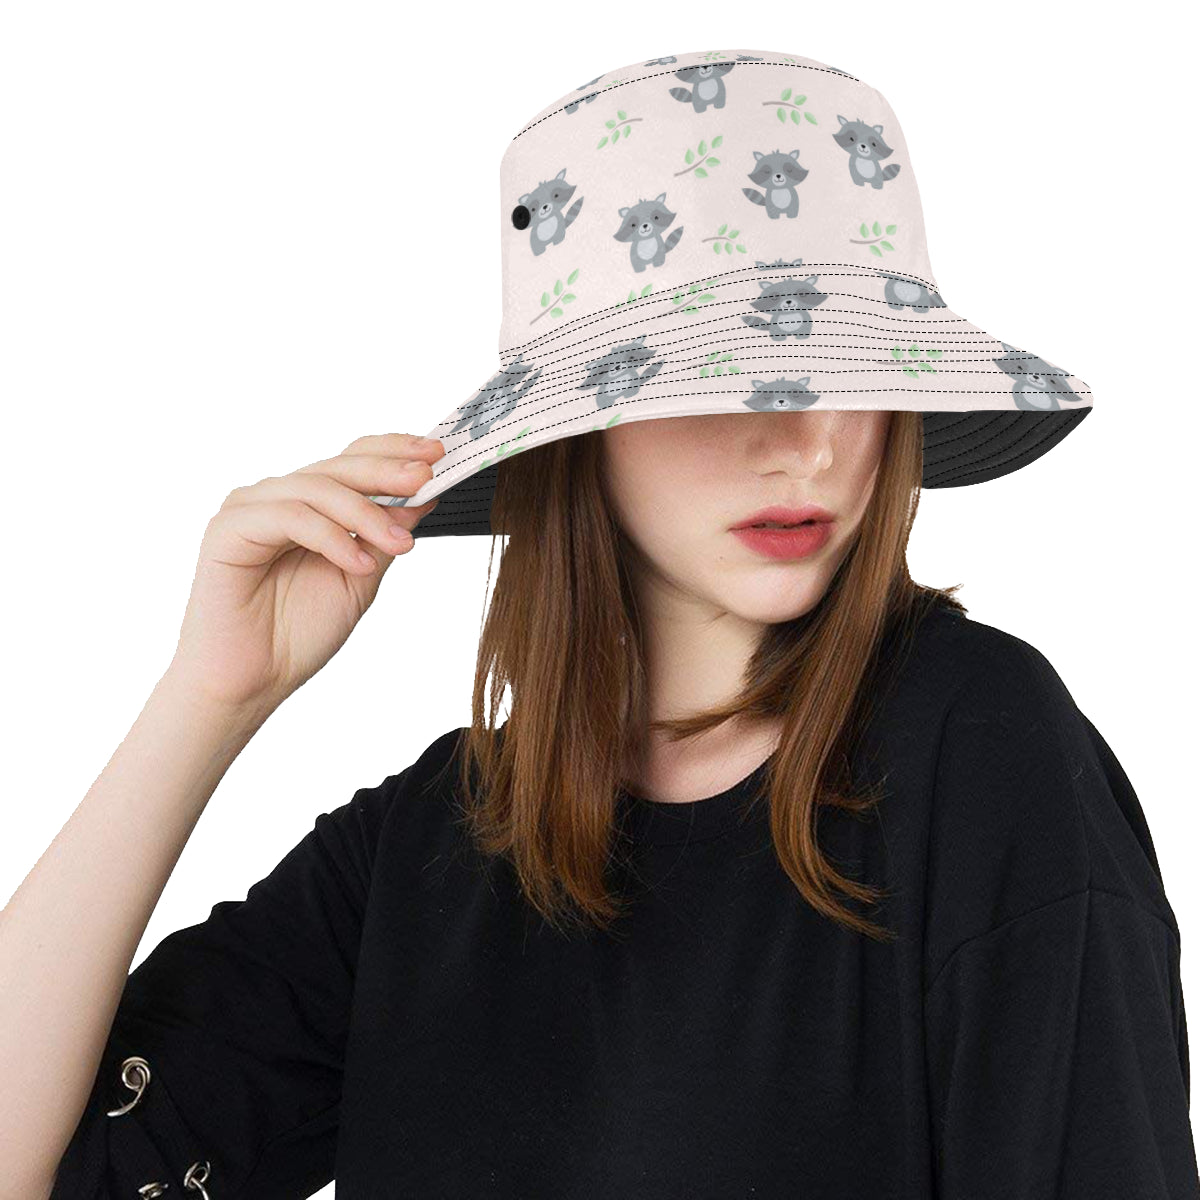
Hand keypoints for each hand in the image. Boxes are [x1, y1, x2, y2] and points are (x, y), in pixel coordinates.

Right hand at [166, 432, 443, 712]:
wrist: (253, 682)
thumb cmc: (298, 633)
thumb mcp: (360, 578)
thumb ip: (385, 536)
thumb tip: (425, 495)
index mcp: (309, 504)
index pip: (353, 460)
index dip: (395, 451)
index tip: (438, 455)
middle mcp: (278, 497)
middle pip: (338, 467)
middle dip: (388, 471)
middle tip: (426, 478)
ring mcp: (250, 509)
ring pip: (317, 489)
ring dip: (366, 515)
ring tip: (400, 545)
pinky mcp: (228, 530)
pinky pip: (289, 517)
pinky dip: (330, 539)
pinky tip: (358, 564)